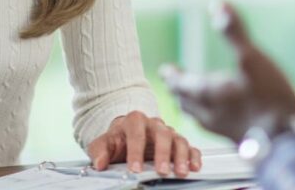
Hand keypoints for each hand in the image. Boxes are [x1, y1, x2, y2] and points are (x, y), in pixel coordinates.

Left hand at [86, 111, 200, 177]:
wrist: (127, 134)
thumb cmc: (117, 140)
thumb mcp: (103, 143)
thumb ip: (99, 152)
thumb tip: (100, 164)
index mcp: (135, 121)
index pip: (136, 133)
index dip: (136, 152)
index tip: (134, 170)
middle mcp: (155, 124)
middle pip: (162, 134)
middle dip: (163, 154)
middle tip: (162, 171)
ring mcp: (168, 132)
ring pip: (179, 140)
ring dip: (181, 156)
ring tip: (181, 172)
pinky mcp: (177, 142)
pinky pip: (190, 146)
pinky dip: (194, 156)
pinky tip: (195, 167)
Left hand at [161, 2, 294, 142]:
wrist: (285, 139)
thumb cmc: (268, 97)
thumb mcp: (251, 58)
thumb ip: (233, 32)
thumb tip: (218, 4)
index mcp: (207, 92)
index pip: (179, 83)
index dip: (171, 76)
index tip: (165, 70)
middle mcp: (208, 112)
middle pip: (184, 101)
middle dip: (179, 89)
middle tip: (175, 82)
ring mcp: (221, 128)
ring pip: (196, 115)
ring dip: (190, 103)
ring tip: (191, 97)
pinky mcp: (235, 138)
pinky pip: (211, 124)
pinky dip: (206, 114)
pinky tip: (220, 113)